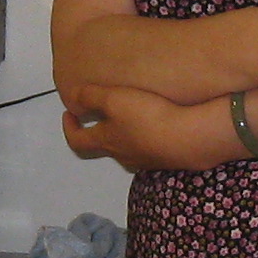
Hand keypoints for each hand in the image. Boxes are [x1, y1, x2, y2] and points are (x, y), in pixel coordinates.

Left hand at [60, 85, 189, 172]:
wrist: (188, 139)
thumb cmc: (147, 118)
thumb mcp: (113, 99)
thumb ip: (90, 97)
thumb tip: (72, 99)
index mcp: (105, 141)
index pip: (77, 141)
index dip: (69, 128)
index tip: (69, 114)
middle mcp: (123, 155)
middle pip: (102, 146)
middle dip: (98, 130)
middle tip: (100, 113)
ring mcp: (145, 160)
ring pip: (126, 148)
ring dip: (122, 134)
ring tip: (129, 115)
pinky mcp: (165, 158)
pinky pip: (148, 148)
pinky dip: (145, 137)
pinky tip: (155, 124)